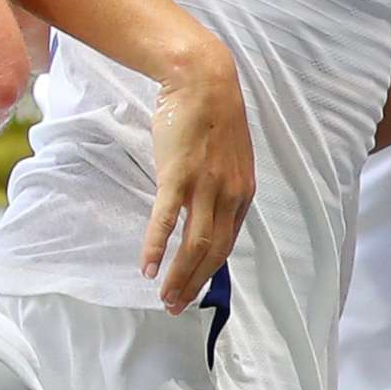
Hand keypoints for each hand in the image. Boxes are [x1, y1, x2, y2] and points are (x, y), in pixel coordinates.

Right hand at [141, 35, 254, 314]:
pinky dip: (158, 246)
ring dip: (178, 274)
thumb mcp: (225, 160)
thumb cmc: (209, 119)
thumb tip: (204, 213)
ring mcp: (206, 185)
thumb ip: (218, 188)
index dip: (209, 272)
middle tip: (174, 307)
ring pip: (195, 242)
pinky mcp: (179, 174)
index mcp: (242, 192)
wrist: (203, 82)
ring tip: (163, 297)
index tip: (193, 291)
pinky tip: (148, 267)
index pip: (227, 243)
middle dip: (194, 283)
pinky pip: (168, 218)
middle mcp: (230, 193)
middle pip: (214, 251)